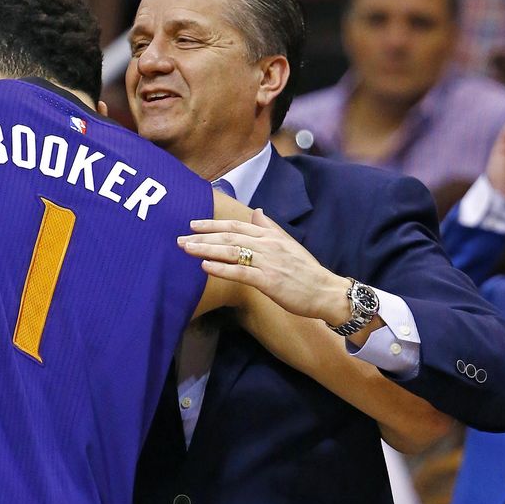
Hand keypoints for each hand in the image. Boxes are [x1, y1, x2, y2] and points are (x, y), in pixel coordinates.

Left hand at [178, 208, 350, 324]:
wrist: (325, 291)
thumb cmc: (306, 271)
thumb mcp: (288, 244)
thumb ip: (270, 228)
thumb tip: (257, 212)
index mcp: (270, 236)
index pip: (236, 226)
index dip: (212, 224)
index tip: (193, 224)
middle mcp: (267, 245)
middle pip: (228, 237)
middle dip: (202, 236)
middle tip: (179, 238)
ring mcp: (267, 262)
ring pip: (231, 252)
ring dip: (205, 249)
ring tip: (186, 248)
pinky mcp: (268, 280)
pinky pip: (240, 273)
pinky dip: (221, 269)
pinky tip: (205, 266)